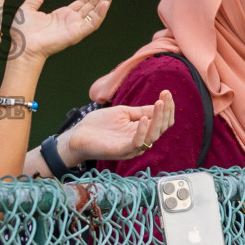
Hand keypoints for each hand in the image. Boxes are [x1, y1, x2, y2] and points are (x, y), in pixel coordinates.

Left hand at [8, 0, 115, 62]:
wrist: (23, 47)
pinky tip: (105, 2)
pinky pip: (92, 24)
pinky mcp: (76, 34)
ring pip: (95, 12)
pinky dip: (100, 13)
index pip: (83, 0)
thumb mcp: (28, 8)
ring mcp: (75, 27)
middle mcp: (72, 21)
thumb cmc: (24, 34)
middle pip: (91, 3)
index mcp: (63, 15)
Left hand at [58, 90, 174, 164]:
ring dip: (158, 119)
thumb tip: (160, 104)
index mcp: (141, 131)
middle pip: (160, 129)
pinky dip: (142, 131)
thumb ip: (140, 111)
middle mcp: (139, 140)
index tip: (167, 93)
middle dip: (165, 112)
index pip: (161, 122)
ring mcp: (131, 147)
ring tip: (159, 104)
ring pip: (152, 136)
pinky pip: (137, 143)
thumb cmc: (98, 124)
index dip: (166, 108)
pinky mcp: (121, 151)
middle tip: (165, 97)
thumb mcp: (123, 113)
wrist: (78, 135)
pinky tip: (144, 119)